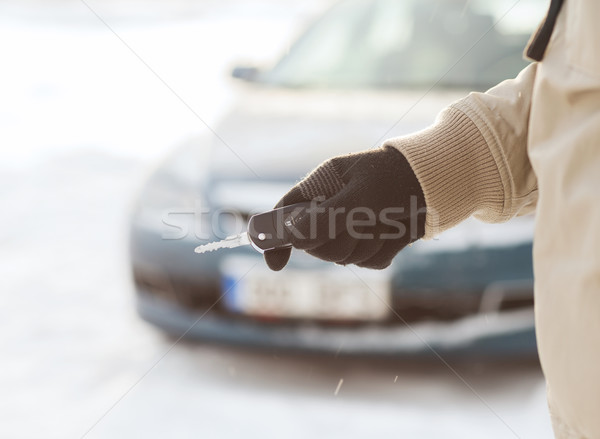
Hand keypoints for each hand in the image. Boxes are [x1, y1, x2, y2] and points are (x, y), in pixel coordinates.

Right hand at [264, 146, 425, 270]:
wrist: (437, 185)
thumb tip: (293, 238)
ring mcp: (350, 228)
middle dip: (336, 240)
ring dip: (364, 243)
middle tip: (359, 222)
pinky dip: (382, 250)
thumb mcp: (360, 195)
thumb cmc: (396, 178)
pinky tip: (395, 231)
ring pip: (341, 257)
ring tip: (383, 220)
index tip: (276, 263)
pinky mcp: (371, 243)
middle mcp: (331, 208)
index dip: (275, 238)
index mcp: (320, 187)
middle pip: (313, 244)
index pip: (285, 214)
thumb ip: (326, 217)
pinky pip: (367, 261)